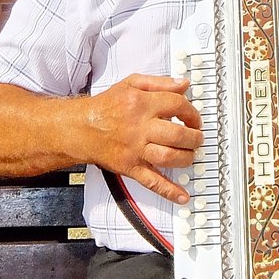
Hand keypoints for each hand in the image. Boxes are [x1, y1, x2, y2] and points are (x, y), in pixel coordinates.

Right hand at [81, 73, 202, 203]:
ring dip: (186, 158)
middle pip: (177, 134)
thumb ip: (160, 82)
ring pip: (168, 157)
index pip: (177, 105)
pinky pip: (151, 182)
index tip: (194, 118)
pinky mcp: (129, 167)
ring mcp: (135, 149)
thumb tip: (184, 84)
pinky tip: (182, 196)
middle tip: (198, 139)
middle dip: (194, 138)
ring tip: (191, 154)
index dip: (192, 112)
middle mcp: (140, 127)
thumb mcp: (132, 83)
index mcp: (142, 104)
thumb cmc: (106, 106)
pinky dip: (169, 191)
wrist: (80, 128)